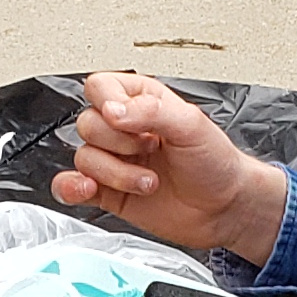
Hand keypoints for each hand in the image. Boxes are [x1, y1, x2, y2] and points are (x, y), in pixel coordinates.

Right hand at [51, 73, 290, 260]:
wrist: (224, 208)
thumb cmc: (215, 163)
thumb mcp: (191, 125)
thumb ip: (151, 111)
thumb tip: (113, 111)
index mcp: (141, 102)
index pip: (100, 87)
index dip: (107, 104)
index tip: (127, 122)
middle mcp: (124, 129)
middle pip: (87, 124)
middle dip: (119, 144)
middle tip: (150, 151)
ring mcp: (114, 161)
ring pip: (84, 158)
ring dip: (116, 174)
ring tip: (149, 182)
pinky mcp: (108, 191)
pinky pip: (71, 186)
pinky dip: (73, 188)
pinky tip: (89, 189)